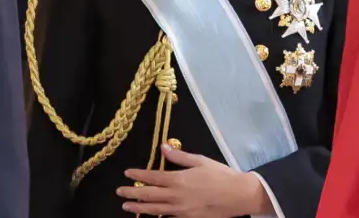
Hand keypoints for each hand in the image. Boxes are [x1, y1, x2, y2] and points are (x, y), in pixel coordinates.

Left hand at [116, 144, 273, 216]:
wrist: (238, 196)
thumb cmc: (221, 175)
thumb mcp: (200, 161)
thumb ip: (179, 156)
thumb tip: (163, 148)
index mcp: (178, 180)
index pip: (152, 177)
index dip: (138, 176)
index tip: (127, 173)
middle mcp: (177, 196)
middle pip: (149, 195)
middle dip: (132, 193)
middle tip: (119, 192)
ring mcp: (182, 211)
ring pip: (156, 210)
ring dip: (140, 207)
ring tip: (127, 207)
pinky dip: (158, 216)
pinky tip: (151, 216)